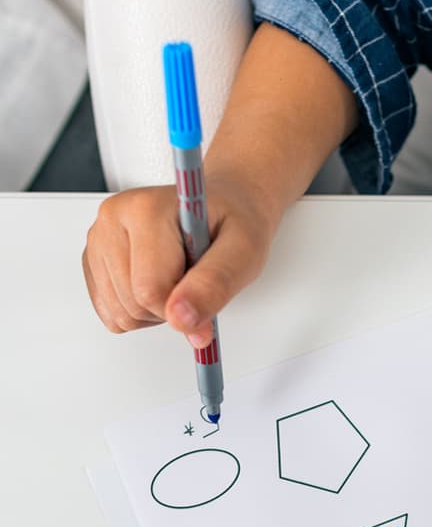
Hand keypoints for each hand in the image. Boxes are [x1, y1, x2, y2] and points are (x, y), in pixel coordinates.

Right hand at [82, 177, 273, 348]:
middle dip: (170, 308)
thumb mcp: (242, 251)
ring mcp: (98, 238)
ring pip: (119, 314)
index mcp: (145, 209)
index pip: (149, 291)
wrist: (221, 206)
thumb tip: (182, 320)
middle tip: (193, 277)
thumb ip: (215, 285)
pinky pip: (111, 314)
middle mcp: (113, 218)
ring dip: (154, 312)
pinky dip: (138, 313)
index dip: (184, 307)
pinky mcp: (93, 260)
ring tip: (178, 278)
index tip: (204, 290)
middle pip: (132, 305)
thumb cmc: (230, 223)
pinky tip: (158, 284)